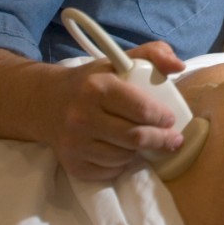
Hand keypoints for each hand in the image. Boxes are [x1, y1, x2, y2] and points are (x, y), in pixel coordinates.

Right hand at [44, 40, 186, 179]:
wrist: (45, 103)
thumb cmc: (91, 81)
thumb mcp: (119, 60)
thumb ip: (153, 54)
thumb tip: (178, 66)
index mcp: (97, 88)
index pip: (141, 109)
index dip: (162, 116)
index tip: (170, 118)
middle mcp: (83, 117)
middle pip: (136, 137)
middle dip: (162, 140)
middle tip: (173, 139)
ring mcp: (75, 143)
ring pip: (124, 156)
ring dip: (140, 151)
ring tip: (143, 140)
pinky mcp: (72, 164)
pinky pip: (110, 171)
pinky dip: (122, 163)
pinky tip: (122, 150)